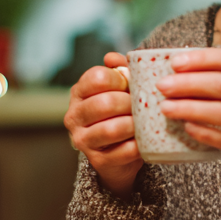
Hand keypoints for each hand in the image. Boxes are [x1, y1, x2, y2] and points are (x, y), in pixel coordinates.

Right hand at [63, 52, 142, 199]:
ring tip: (145, 122)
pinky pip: (123, 152)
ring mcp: (83, 140)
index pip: (96, 77)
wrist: (119, 152)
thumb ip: (120, 69)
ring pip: (111, 129)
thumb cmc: (120, 112)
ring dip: (134, 124)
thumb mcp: (119, 88)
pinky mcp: (98, 161)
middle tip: (143, 105)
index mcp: (79, 92)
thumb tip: (112, 57)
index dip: (120, 79)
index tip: (132, 84)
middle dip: (130, 103)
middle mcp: (74, 116)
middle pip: (104, 103)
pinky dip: (139, 145)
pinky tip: (146, 139)